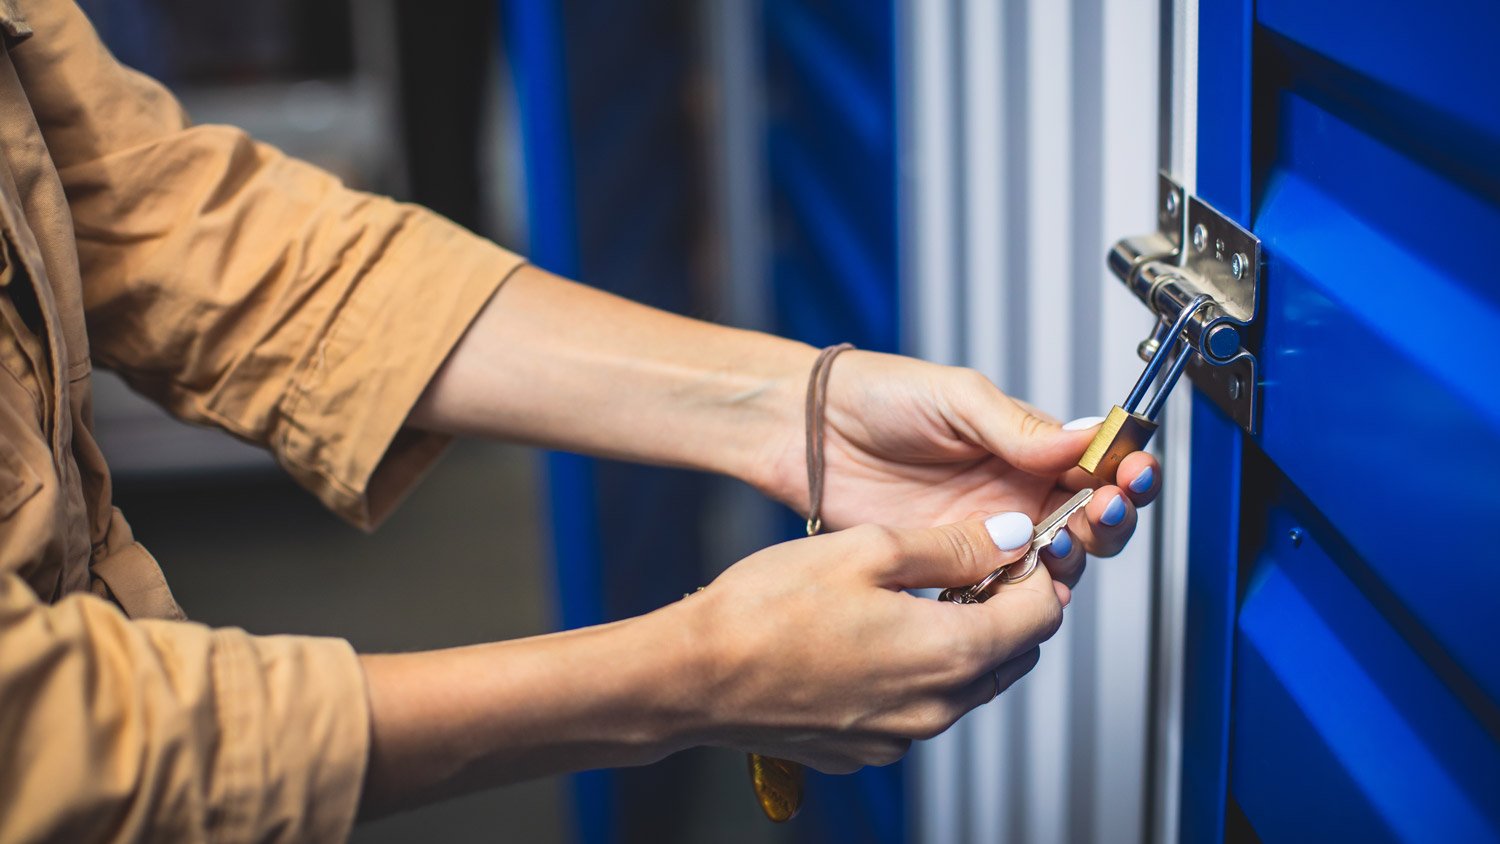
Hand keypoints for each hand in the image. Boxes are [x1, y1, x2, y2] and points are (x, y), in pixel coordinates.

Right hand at [674, 515, 1061, 772]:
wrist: (696, 678)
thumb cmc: (768, 610)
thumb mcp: (869, 550)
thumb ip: (952, 545)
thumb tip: (1011, 536)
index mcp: (950, 653)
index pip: (1042, 615)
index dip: (1035, 572)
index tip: (1010, 545)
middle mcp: (937, 708)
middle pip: (1013, 655)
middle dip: (1005, 607)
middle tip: (966, 565)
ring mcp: (903, 736)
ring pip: (968, 684)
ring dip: (963, 640)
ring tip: (914, 596)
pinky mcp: (868, 748)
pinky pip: (920, 708)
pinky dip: (917, 673)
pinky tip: (873, 636)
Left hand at [761, 351, 1159, 592]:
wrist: (807, 431)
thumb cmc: (875, 395)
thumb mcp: (955, 396)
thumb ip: (1019, 426)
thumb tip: (1084, 438)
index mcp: (1027, 445)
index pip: (1099, 465)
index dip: (1127, 473)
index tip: (1133, 477)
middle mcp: (1014, 492)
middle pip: (1091, 523)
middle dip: (1110, 522)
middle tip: (1101, 514)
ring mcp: (983, 532)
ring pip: (1053, 564)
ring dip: (1070, 561)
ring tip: (1059, 546)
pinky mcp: (949, 564)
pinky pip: (998, 592)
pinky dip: (1017, 597)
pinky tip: (1019, 587)